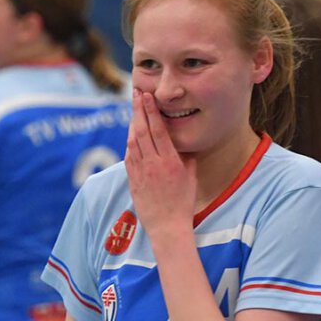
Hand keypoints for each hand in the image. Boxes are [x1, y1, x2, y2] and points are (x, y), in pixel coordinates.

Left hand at [125, 90, 195, 237]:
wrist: (167, 226)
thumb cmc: (183, 202)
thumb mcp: (191, 177)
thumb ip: (186, 158)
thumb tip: (183, 143)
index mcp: (169, 161)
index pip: (158, 130)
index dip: (151, 111)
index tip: (147, 96)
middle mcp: (152, 164)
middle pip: (141, 131)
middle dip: (138, 110)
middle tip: (136, 94)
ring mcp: (140, 172)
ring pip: (132, 141)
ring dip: (132, 123)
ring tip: (134, 109)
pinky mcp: (133, 179)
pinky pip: (129, 155)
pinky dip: (130, 141)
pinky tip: (131, 133)